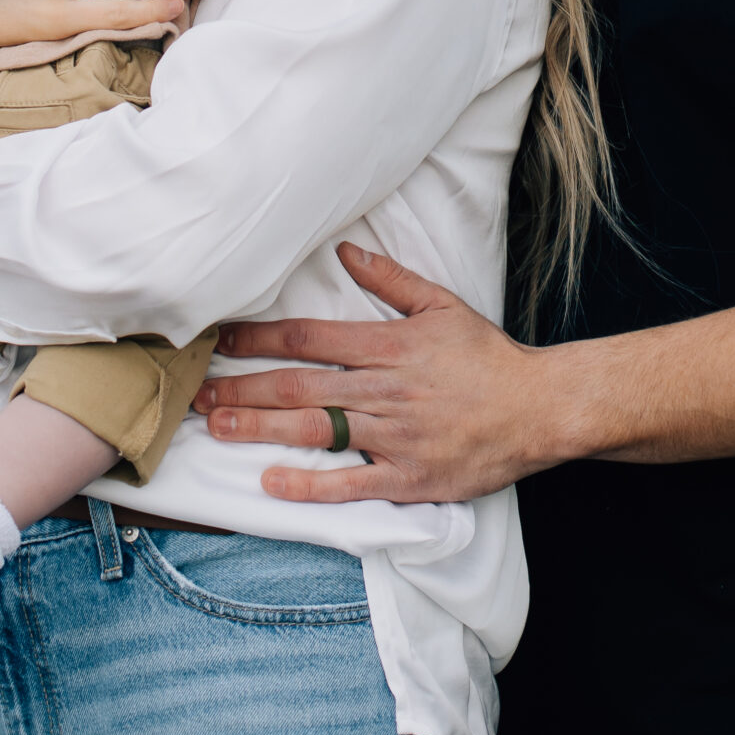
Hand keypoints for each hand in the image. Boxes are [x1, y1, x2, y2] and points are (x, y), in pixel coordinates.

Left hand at [192, 242, 554, 503]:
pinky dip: (309, 483)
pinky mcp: (407, 477)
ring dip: (260, 428)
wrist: (539, 409)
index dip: (260, 340)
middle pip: (300, 385)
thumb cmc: (488, 358)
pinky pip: (350, 482)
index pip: (310, 338)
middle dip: (243, 388)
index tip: (220, 341)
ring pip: (315, 429)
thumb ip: (391, 279)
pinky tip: (271, 481)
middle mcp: (385, 388)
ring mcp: (395, 434)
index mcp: (389, 345)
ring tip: (217, 427)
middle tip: (196, 394)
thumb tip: (346, 252)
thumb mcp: (442, 306)